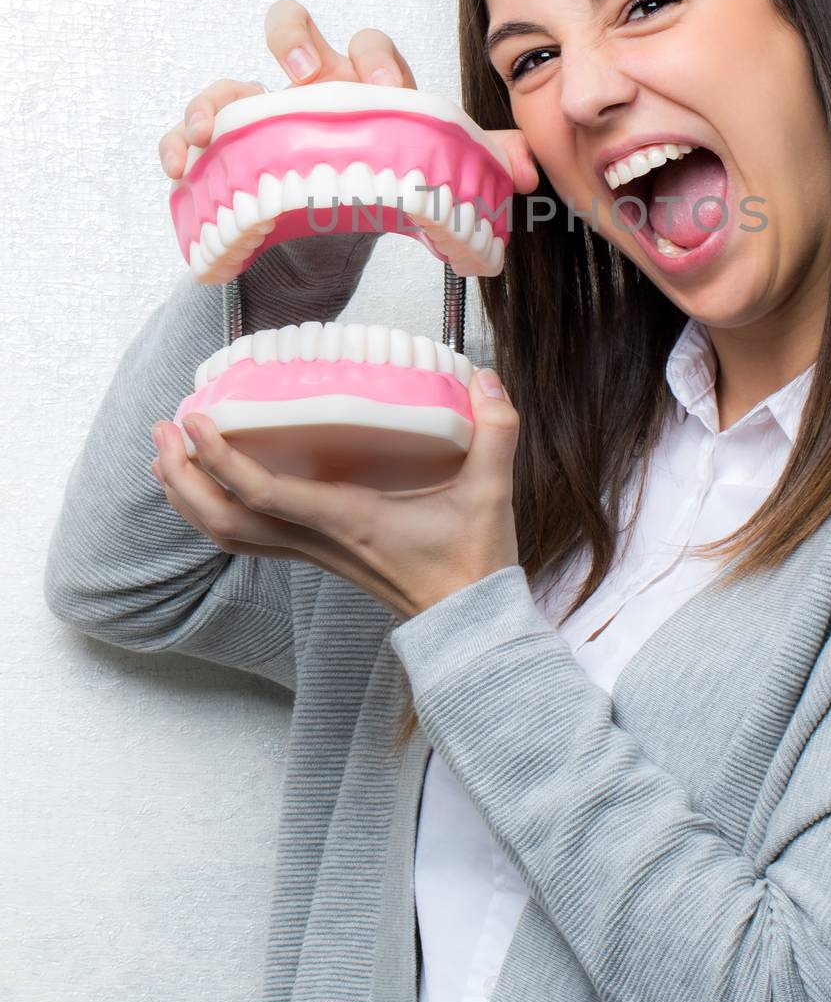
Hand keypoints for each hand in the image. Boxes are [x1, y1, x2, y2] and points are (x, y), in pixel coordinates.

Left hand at [151, 369, 521, 619]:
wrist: (468, 622)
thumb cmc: (472, 561)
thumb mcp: (490, 492)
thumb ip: (495, 431)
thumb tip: (488, 378)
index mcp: (347, 521)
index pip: (263, 494)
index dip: (220, 459)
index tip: (194, 420)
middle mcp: (317, 541)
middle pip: (223, 521)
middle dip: (184, 477)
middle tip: (164, 429)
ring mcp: (313, 553)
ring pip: (228, 535)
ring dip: (190, 496)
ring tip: (167, 453)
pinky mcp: (317, 555)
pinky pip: (249, 537)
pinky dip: (216, 510)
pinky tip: (211, 485)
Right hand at [157, 0, 538, 192]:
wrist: (335, 231)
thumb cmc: (384, 178)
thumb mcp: (431, 172)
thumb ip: (479, 164)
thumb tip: (530, 173)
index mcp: (363, 84)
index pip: (371, 48)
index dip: (377, 59)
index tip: (385, 88)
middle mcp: (309, 87)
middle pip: (293, 30)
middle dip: (295, 41)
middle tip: (303, 75)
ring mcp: (263, 115)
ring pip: (231, 84)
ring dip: (218, 99)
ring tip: (213, 128)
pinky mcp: (227, 151)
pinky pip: (193, 135)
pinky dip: (180, 144)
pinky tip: (181, 165)